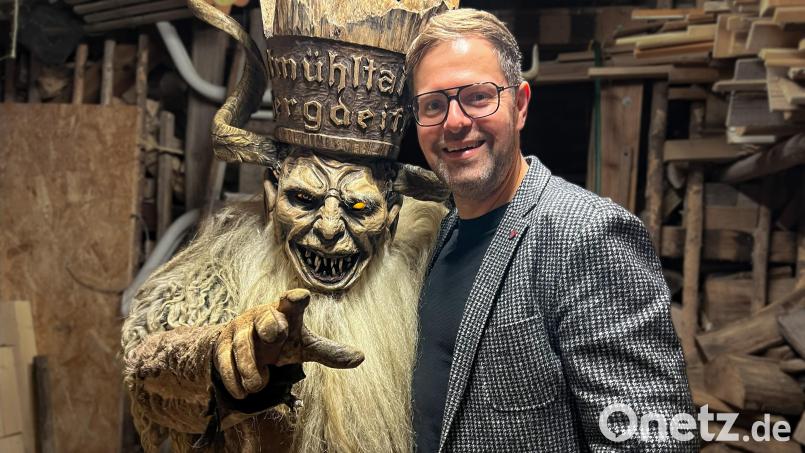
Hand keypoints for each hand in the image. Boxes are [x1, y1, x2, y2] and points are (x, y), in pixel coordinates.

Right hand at [213, 288, 363, 398]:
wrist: (242, 349)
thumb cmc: (280, 343)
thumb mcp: (303, 347)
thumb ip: (329, 352)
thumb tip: (361, 357)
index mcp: (286, 313)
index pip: (292, 302)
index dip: (295, 299)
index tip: (300, 297)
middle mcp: (262, 315)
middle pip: (266, 319)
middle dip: (270, 325)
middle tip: (275, 335)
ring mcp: (240, 328)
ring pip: (244, 346)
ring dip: (252, 369)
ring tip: (259, 384)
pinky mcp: (221, 343)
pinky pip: (224, 360)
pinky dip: (234, 378)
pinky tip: (242, 391)